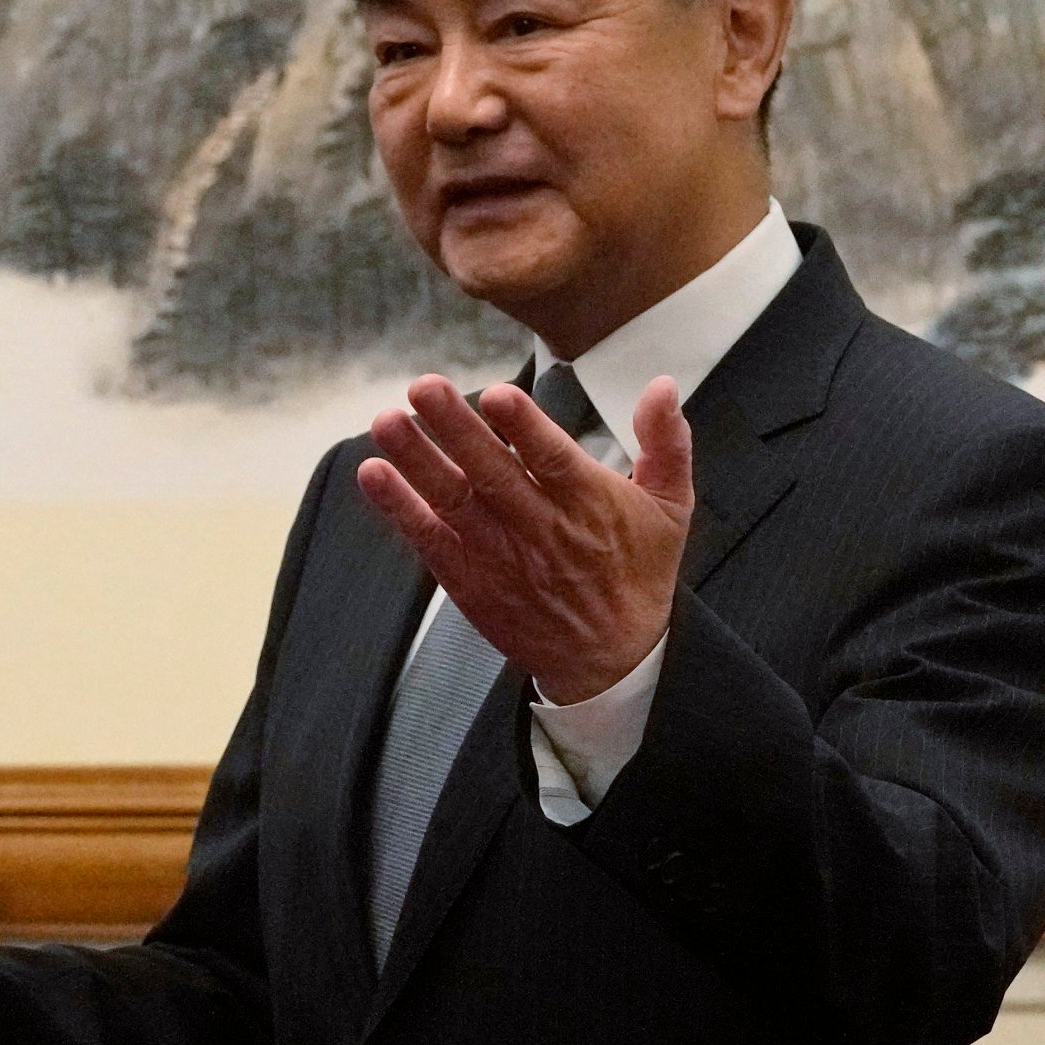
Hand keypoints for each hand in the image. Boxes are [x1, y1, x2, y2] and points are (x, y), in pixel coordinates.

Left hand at [356, 371, 693, 704]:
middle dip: (456, 429)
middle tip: (422, 387)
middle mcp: (543, 530)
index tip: (498, 395)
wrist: (612, 661)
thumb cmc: (639, 569)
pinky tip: (373, 473)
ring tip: (386, 422)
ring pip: (454, 504)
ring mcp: (502, 558)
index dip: (526, 429)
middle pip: (494, 476)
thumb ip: (667, 443)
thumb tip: (663, 383)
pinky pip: (431, 541)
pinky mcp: (471, 582)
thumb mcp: (671, 508)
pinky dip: (401, 509)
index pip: (555, 462)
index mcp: (591, 505)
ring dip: (417, 462)